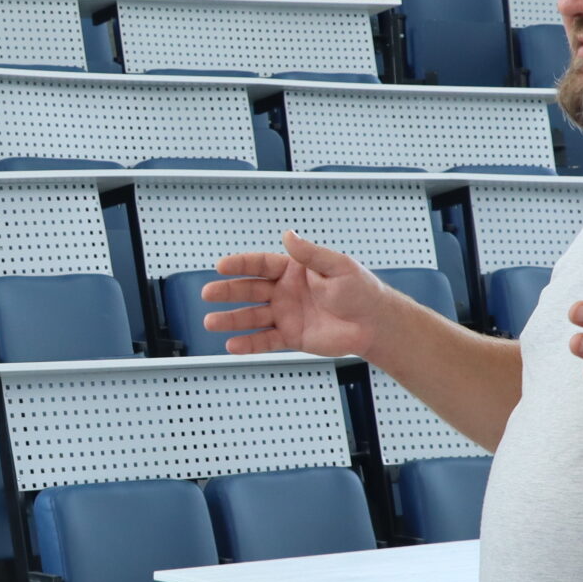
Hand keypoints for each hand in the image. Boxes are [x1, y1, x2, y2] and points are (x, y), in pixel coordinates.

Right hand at [199, 231, 414, 361]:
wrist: (374, 324)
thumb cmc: (360, 291)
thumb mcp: (337, 267)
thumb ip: (310, 254)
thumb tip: (288, 235)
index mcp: (294, 270)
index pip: (261, 265)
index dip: (240, 265)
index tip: (221, 266)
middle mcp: (285, 291)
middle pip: (250, 290)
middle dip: (228, 292)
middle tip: (208, 293)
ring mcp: (286, 315)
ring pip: (252, 317)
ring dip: (231, 319)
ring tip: (210, 322)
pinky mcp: (291, 337)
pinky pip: (265, 340)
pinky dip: (248, 344)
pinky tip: (232, 345)